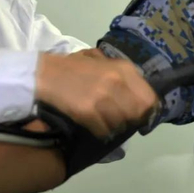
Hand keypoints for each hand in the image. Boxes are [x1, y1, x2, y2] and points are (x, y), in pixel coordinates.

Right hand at [35, 50, 157, 138]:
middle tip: (120, 119)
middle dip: (131, 119)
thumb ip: (121, 73)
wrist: (44, 74)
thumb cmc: (72, 67)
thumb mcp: (101, 61)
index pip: (149, 98)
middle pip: (138, 114)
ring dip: (114, 125)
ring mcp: (102, 98)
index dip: (146, 110)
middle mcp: (117, 83)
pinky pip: (104, 131)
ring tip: (103, 119)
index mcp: (123, 69)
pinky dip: (100, 131)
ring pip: (121, 124)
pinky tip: (92, 123)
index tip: (140, 115)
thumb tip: (139, 94)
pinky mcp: (88, 112)